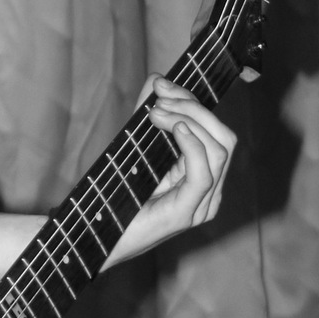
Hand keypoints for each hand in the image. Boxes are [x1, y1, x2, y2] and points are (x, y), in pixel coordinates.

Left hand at [107, 76, 235, 264]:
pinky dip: (193, 144)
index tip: (162, 84)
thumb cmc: (115, 198)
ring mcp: (202, 205)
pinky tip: (175, 128)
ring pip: (219, 149)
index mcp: (202, 178)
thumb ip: (150, 117)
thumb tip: (157, 79)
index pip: (216, 132)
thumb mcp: (137, 149)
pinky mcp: (188, 213)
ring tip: (156, 113)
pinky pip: (205, 172)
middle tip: (159, 95)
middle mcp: (209, 193)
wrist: (95, 238)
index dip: (193, 102)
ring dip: (188, 120)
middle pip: (224, 137)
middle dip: (193, 107)